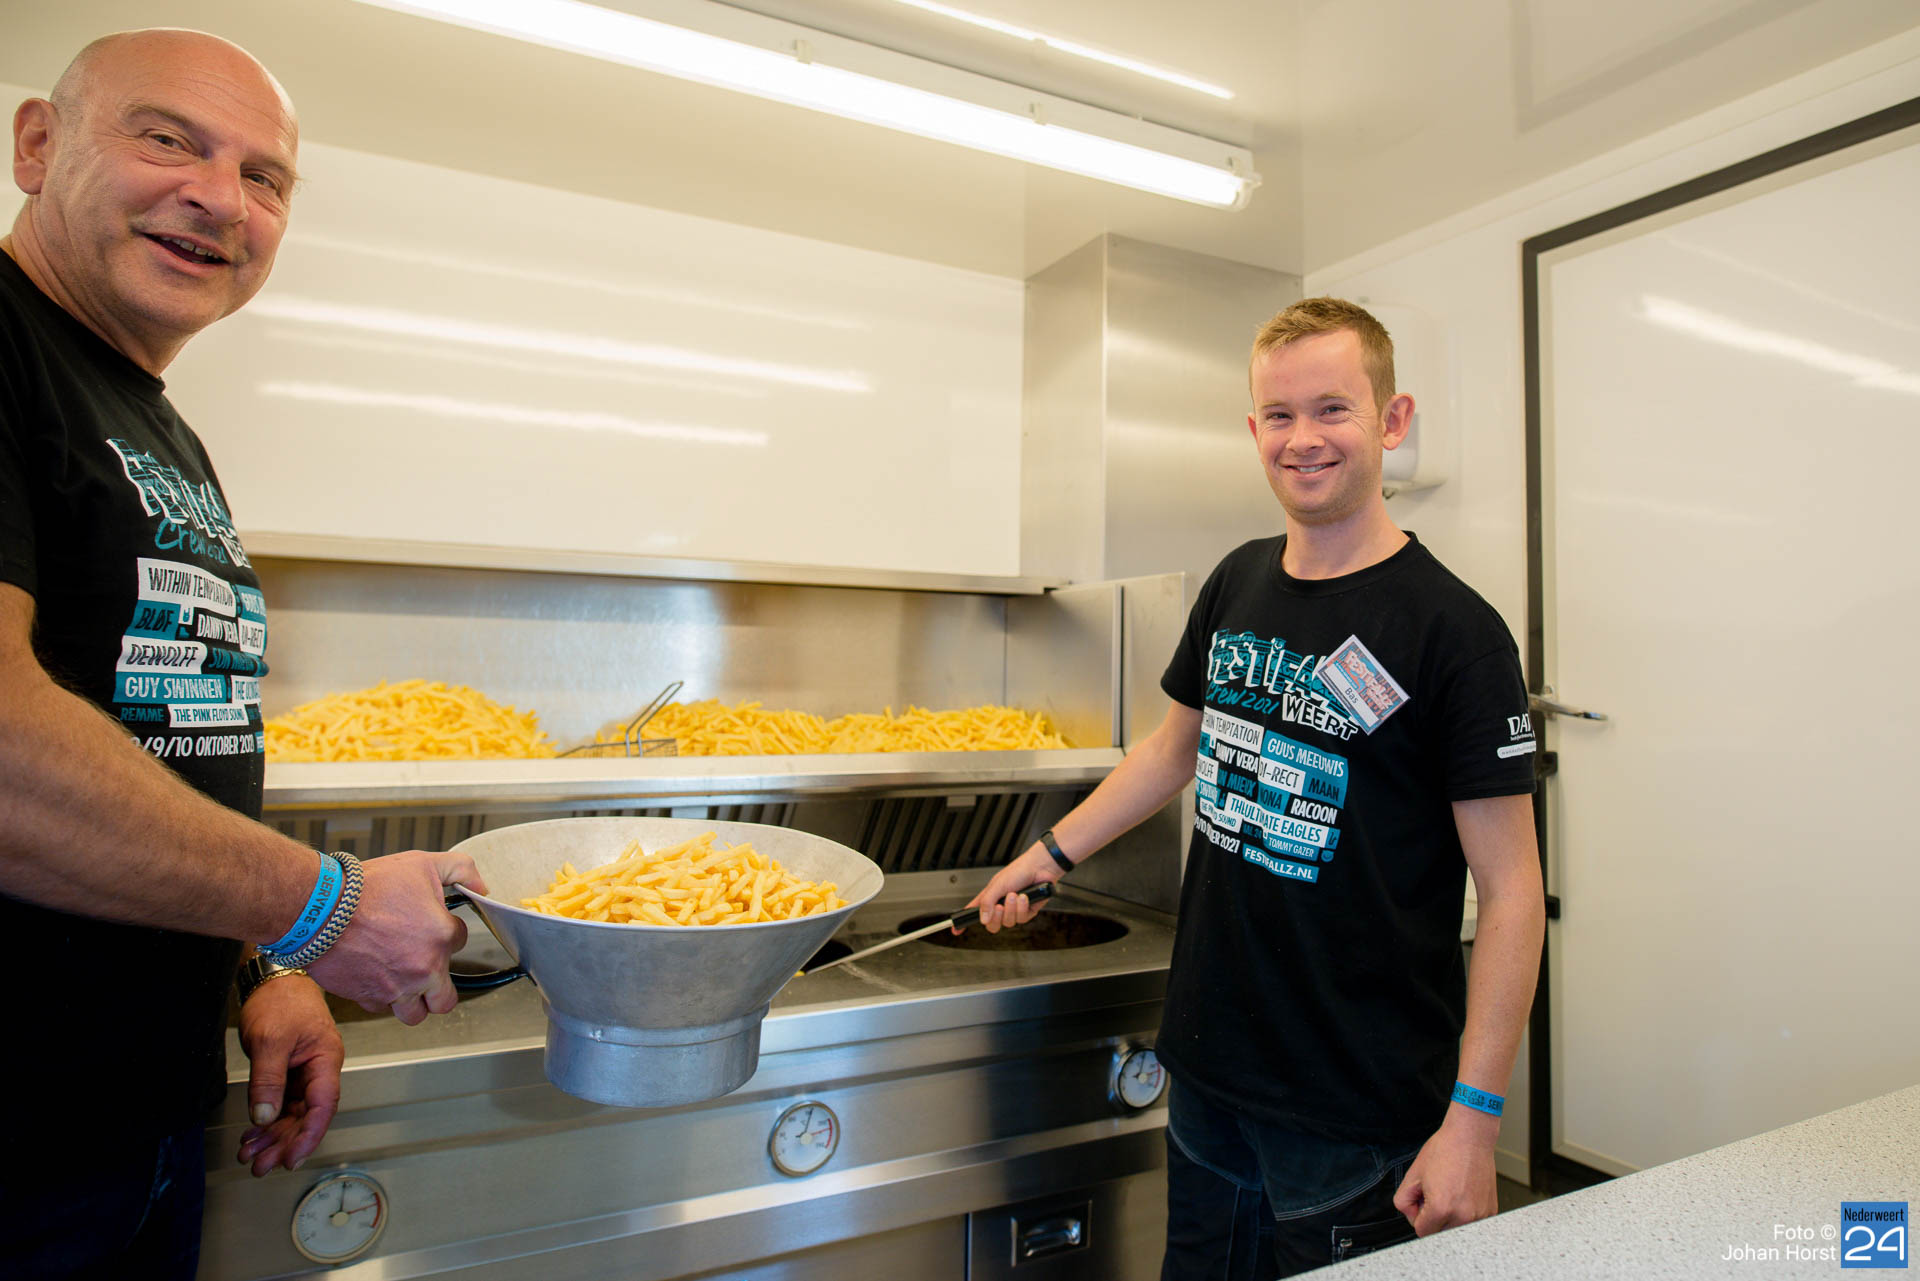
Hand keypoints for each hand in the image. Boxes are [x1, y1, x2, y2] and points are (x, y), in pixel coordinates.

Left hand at [236, 974, 342, 1176]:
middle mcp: (318, 1070)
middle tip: (261, 1165)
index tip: (290, 1158)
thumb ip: (268, 1081)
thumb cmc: (280, 1000)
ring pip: (292, 1114)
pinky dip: (266, 1121)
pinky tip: (252, 1135)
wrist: (273, 978)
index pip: (322, 1106)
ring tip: (251, 1155)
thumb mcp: (271, 1041)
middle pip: (306, 1116)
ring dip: (272, 1136)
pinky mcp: (288, 1071)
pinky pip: (281, 1103)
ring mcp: (303, 1072)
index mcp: (325, 1060)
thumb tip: (264, 1116)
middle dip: (284, 1143)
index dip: (308, 1136)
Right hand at [306, 849, 485, 1024]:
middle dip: (440, 987)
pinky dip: (380, 996)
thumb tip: (481, 886)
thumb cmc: (366, 888)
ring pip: (415, 1014)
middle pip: (445, 1000)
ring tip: (405, 981)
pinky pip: (381, 1007)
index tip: (431, 924)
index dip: (446, 930)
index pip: (461, 942)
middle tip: (428, 969)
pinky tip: (375, 975)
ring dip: (414, 1001)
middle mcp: (423, 969)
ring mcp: (395, 988)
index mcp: (441, 937)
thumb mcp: (422, 863)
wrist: (319, 909)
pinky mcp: (367, 997)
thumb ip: (461, 870)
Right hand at [966, 844, 1064, 933]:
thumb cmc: (1018, 870)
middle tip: (999, 906)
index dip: (964, 922)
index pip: (973, 912)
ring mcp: (1013, 910)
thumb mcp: (998, 885)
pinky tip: (1025, 896)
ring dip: (1012, 909)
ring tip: (1015, 895)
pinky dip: (1023, 907)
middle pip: (992, 925)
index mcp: (989, 897)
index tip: (956, 930)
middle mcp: (1000, 905)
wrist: (1040, 867)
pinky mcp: (1027, 912)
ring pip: (1008, 922)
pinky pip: (1022, 919)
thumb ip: (987, 902)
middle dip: (996, 917)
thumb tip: (983, 919)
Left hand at [1391, 1109, 1500, 1235]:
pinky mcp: (1490, 1212)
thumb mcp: (1412, 1174)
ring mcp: (1479, 1215)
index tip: (1422, 1202)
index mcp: (1441, 1208)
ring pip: (1456, 1229)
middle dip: (1433, 1218)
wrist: (1470, 1138)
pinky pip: (1471, 1223)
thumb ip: (1403, 1201)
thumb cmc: (1444, 1151)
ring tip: (1450, 1193)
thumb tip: (1412, 1215)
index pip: (1423, 1232)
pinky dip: (1464, 1213)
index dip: (1418, 1216)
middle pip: (1439, 1233)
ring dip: (1449, 1217)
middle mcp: (1463, 1216)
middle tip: (1435, 1194)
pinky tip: (1462, 1194)